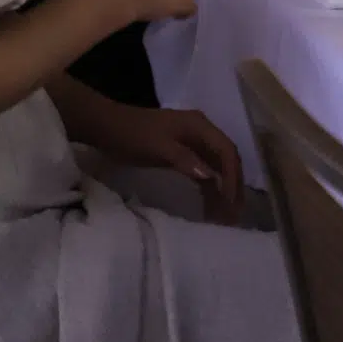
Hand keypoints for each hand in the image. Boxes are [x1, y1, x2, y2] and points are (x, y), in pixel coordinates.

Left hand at [91, 102, 242, 222]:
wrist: (107, 127)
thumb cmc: (133, 136)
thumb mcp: (158, 148)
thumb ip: (185, 160)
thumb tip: (210, 177)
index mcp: (200, 126)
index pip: (226, 151)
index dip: (232, 176)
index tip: (231, 202)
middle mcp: (201, 131)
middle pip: (226, 159)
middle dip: (233, 185)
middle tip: (235, 213)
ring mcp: (192, 141)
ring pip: (215, 166)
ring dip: (222, 188)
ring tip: (224, 215)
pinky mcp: (182, 152)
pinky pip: (203, 170)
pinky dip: (208, 187)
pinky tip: (209, 204)